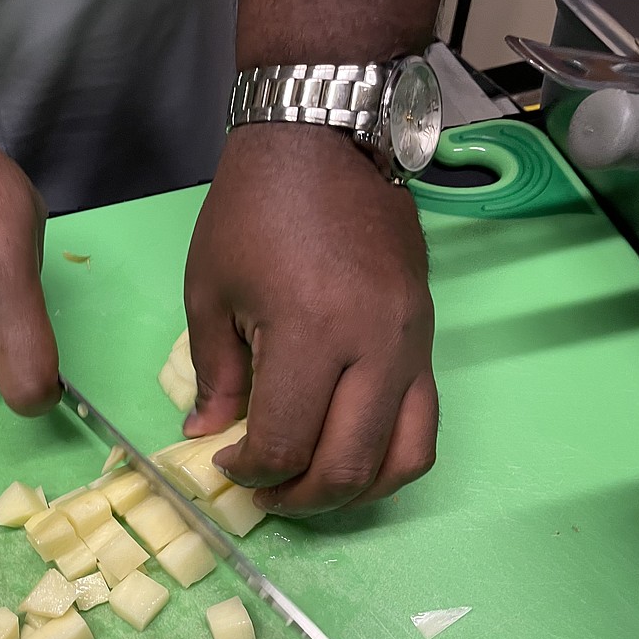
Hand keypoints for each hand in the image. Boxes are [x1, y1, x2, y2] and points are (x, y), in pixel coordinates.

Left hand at [183, 124, 437, 516]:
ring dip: (355, 492)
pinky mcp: (429, 336)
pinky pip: (425, 421)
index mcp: (310, 332)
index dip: (249, 472)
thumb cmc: (251, 212)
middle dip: (300, 498)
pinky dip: (390, 457)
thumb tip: (208, 436)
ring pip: (403, 458)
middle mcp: (374, 347)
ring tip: (311, 488)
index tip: (224, 465)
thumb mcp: (209, 291)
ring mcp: (413, 343)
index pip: (287, 444)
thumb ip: (214, 373)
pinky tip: (350, 453)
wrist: (324, 140)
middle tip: (264, 493)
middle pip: (348, 466)